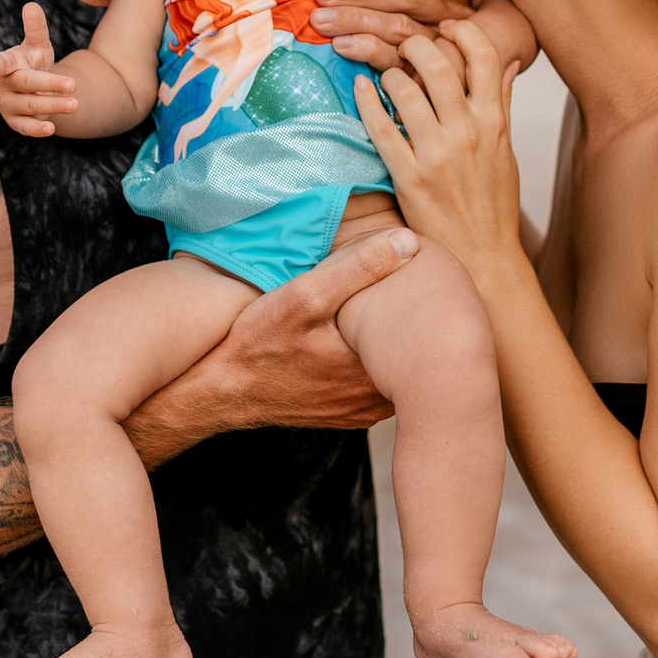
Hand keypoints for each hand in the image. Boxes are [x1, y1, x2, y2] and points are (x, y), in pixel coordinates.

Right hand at [0, 2, 76, 137]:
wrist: (35, 90)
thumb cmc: (33, 62)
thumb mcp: (38, 46)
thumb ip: (36, 28)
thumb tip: (32, 5)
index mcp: (7, 63)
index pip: (1, 64)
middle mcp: (4, 85)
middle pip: (26, 84)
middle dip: (49, 84)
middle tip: (73, 84)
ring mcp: (8, 105)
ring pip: (30, 106)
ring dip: (53, 106)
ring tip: (76, 104)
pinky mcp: (15, 122)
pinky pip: (25, 128)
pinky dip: (37, 130)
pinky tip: (52, 129)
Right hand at [126, 230, 412, 462]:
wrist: (219, 391)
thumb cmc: (257, 342)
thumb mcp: (303, 296)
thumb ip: (357, 268)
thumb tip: (409, 242)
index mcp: (374, 367)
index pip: (428, 339)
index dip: (435, 308)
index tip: (438, 283)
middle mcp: (375, 398)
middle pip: (418, 359)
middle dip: (422, 328)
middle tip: (427, 294)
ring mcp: (362, 410)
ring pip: (400, 376)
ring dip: (402, 350)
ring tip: (404, 314)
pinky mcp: (347, 414)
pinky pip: (379, 388)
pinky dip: (381, 366)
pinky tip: (371, 343)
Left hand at [310, 0, 473, 71]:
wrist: (433, 100)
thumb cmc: (410, 30)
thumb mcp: (412, 2)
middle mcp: (451, 16)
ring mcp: (440, 47)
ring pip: (400, 27)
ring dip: (357, 20)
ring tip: (321, 20)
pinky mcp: (425, 77)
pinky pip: (397, 62)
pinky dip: (368, 51)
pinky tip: (342, 46)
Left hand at [354, 22, 523, 277]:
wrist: (482, 257)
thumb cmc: (494, 205)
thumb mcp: (506, 150)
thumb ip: (503, 103)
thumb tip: (508, 62)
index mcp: (494, 122)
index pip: (485, 56)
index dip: (464, 30)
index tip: (447, 26)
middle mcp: (467, 132)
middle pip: (438, 63)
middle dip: (416, 43)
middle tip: (404, 45)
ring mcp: (437, 155)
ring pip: (405, 90)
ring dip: (389, 73)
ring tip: (385, 74)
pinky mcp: (409, 177)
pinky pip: (380, 128)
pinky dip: (366, 101)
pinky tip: (361, 88)